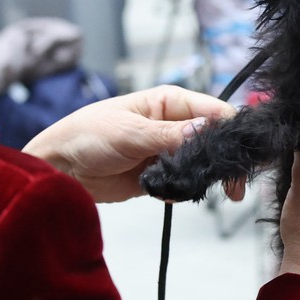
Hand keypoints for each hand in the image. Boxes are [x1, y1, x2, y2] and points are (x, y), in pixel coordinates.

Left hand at [23, 85, 237, 202]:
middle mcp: (173, 124)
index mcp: (169, 102)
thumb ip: (170, 135)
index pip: (214, 111)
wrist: (59, 168)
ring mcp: (167, 151)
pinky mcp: (158, 175)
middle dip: (223, 162)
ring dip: (202, 179)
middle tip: (234, 189)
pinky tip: (169, 196)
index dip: (231, 131)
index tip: (241, 155)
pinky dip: (181, 191)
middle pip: (214, 140)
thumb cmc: (87, 136)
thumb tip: (207, 131)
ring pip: (201, 164)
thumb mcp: (130, 133)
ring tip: (196, 191)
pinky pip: (182, 183)